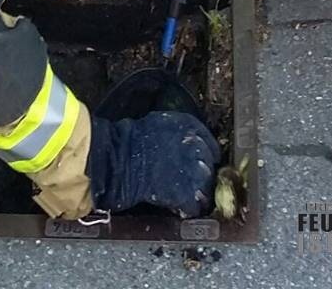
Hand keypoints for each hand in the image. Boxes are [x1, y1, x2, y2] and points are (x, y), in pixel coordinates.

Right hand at [87, 111, 219, 216]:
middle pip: (210, 168)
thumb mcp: (159, 123)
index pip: (212, 147)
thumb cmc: (130, 139)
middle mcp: (200, 148)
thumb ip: (179, 133)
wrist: (119, 157)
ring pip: (206, 188)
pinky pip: (195, 207)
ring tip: (182, 195)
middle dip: (201, 176)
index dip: (205, 157)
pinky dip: (187, 209)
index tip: (198, 164)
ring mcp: (196, 173)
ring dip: (196, 194)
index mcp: (192, 127)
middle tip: (187, 181)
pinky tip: (177, 206)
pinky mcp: (188, 195)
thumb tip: (183, 141)